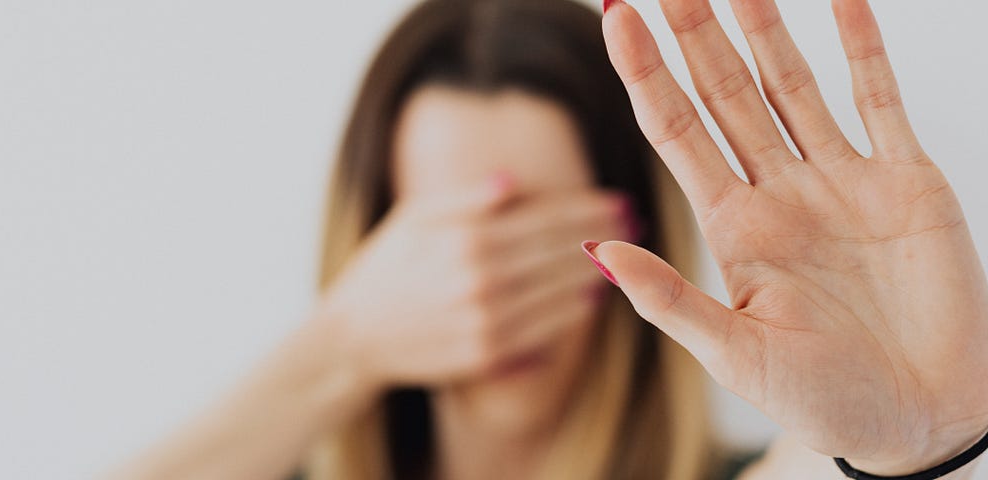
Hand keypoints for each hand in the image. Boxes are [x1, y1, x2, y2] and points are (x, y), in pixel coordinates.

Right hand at [318, 175, 629, 388]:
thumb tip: (513, 182)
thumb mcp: (413, 219)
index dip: (586, 208)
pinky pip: (543, 331)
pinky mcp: (486, 355)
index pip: (543, 218)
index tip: (618, 199)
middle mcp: (480, 279)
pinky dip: (570, 313)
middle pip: (559, 253)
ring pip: (559, 293)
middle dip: (603, 236)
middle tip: (635, 225)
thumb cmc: (384, 269)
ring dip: (596, 273)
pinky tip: (590, 299)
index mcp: (465, 239)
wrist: (352, 338)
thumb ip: (464, 200)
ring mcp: (485, 320)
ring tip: (624, 258)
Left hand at [590, 0, 987, 473]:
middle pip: (727, 95)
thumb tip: (597, 253)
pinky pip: (880, 100)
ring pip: (794, 85)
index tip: (616, 20)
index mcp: (736, 230)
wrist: (924, 423)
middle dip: (695, 36)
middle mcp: (782, 195)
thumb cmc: (827, 401)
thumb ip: (671, 301)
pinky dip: (864, 47)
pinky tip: (842, 0)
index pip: (677, 133)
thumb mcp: (738, 357)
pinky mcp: (907, 182)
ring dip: (764, 29)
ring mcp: (843, 182)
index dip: (647, 77)